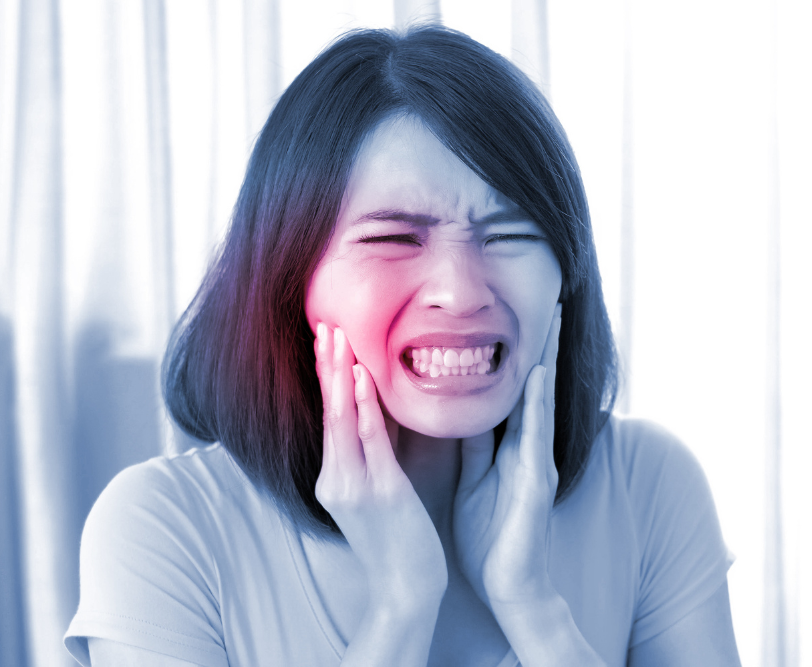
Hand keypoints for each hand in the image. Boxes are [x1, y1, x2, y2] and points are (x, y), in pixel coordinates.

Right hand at [314, 323, 447, 606]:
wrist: (406, 589)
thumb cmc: (398, 538)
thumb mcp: (380, 488)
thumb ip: (376, 450)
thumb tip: (379, 407)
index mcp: (335, 476)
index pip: (330, 416)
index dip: (327, 376)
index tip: (326, 338)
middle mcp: (336, 478)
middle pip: (328, 410)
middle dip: (326, 365)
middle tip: (324, 323)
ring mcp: (355, 486)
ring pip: (343, 419)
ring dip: (339, 375)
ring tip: (337, 337)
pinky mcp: (380, 493)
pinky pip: (371, 442)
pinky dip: (365, 407)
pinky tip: (361, 378)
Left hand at [452, 304, 561, 610]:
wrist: (508, 585)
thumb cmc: (490, 537)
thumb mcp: (475, 480)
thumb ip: (474, 447)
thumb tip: (463, 413)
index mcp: (509, 449)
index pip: (511, 393)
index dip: (513, 359)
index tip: (514, 322)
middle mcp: (528, 449)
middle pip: (533, 388)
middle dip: (542, 347)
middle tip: (550, 304)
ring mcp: (536, 462)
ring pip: (539, 401)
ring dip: (547, 360)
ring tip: (553, 321)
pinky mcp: (537, 480)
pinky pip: (535, 434)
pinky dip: (538, 402)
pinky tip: (539, 374)